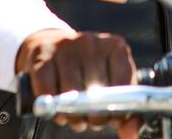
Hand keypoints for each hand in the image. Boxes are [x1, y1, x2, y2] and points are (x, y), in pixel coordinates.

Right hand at [16, 28, 138, 136]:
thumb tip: (130, 133)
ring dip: (72, 115)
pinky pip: (47, 90)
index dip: (117, 109)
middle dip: (93, 115)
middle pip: (95, 92)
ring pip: (70, 94)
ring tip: (73, 117)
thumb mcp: (110, 83)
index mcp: (115, 46)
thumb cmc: (85, 69)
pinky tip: (57, 110)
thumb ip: (126, 111)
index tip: (111, 118)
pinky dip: (52, 107)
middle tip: (90, 121)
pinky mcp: (41, 55)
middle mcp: (91, 42)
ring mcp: (65, 46)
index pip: (123, 84)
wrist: (49, 43)